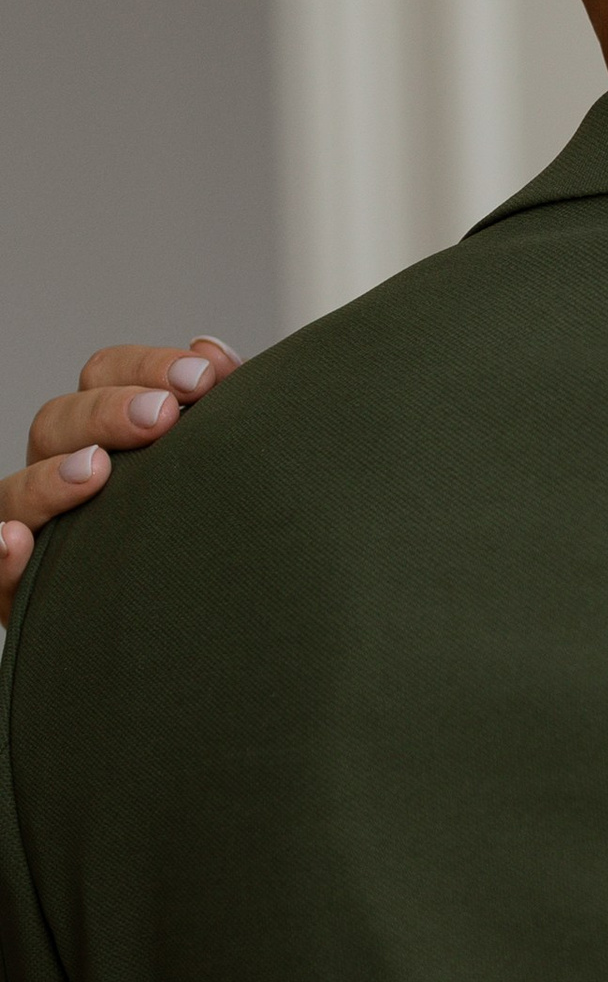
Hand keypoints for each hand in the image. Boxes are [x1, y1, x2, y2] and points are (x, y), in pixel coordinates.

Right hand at [0, 339, 239, 623]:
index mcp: (104, 434)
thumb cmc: (207, 534)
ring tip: (96, 471)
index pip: (104, 378)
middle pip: (57, 422)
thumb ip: (213, 410)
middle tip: (163, 417)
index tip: (202, 378)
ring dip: (52, 476)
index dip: (144, 368)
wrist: (202, 630)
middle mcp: (61, 475)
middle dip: (108, 412)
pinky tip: (16, 542)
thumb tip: (209, 351)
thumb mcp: (213, 471)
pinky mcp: (22, 596)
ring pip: (16, 491)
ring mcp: (37, 533)